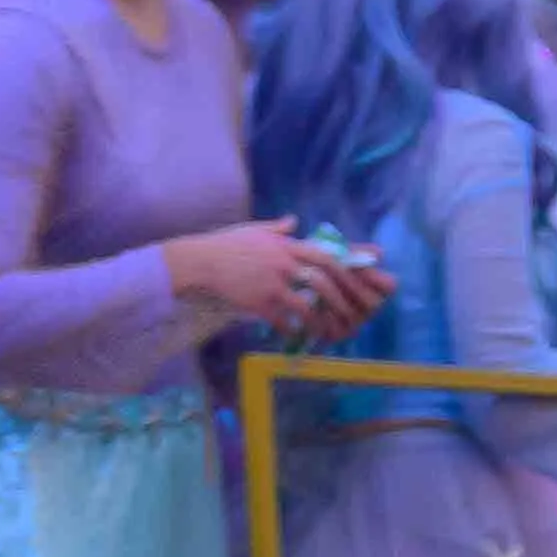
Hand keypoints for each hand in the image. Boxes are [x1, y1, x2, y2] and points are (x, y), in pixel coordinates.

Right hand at [165, 224, 371, 339]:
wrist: (200, 261)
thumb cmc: (226, 244)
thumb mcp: (254, 230)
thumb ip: (278, 227)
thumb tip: (294, 221)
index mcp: (285, 245)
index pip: (324, 255)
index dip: (344, 269)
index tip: (356, 281)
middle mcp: (282, 264)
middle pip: (321, 282)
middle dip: (339, 300)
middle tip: (348, 314)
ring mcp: (271, 285)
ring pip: (305, 306)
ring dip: (319, 321)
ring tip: (326, 331)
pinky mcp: (258, 303)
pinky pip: (282, 321)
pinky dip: (291, 330)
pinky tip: (295, 336)